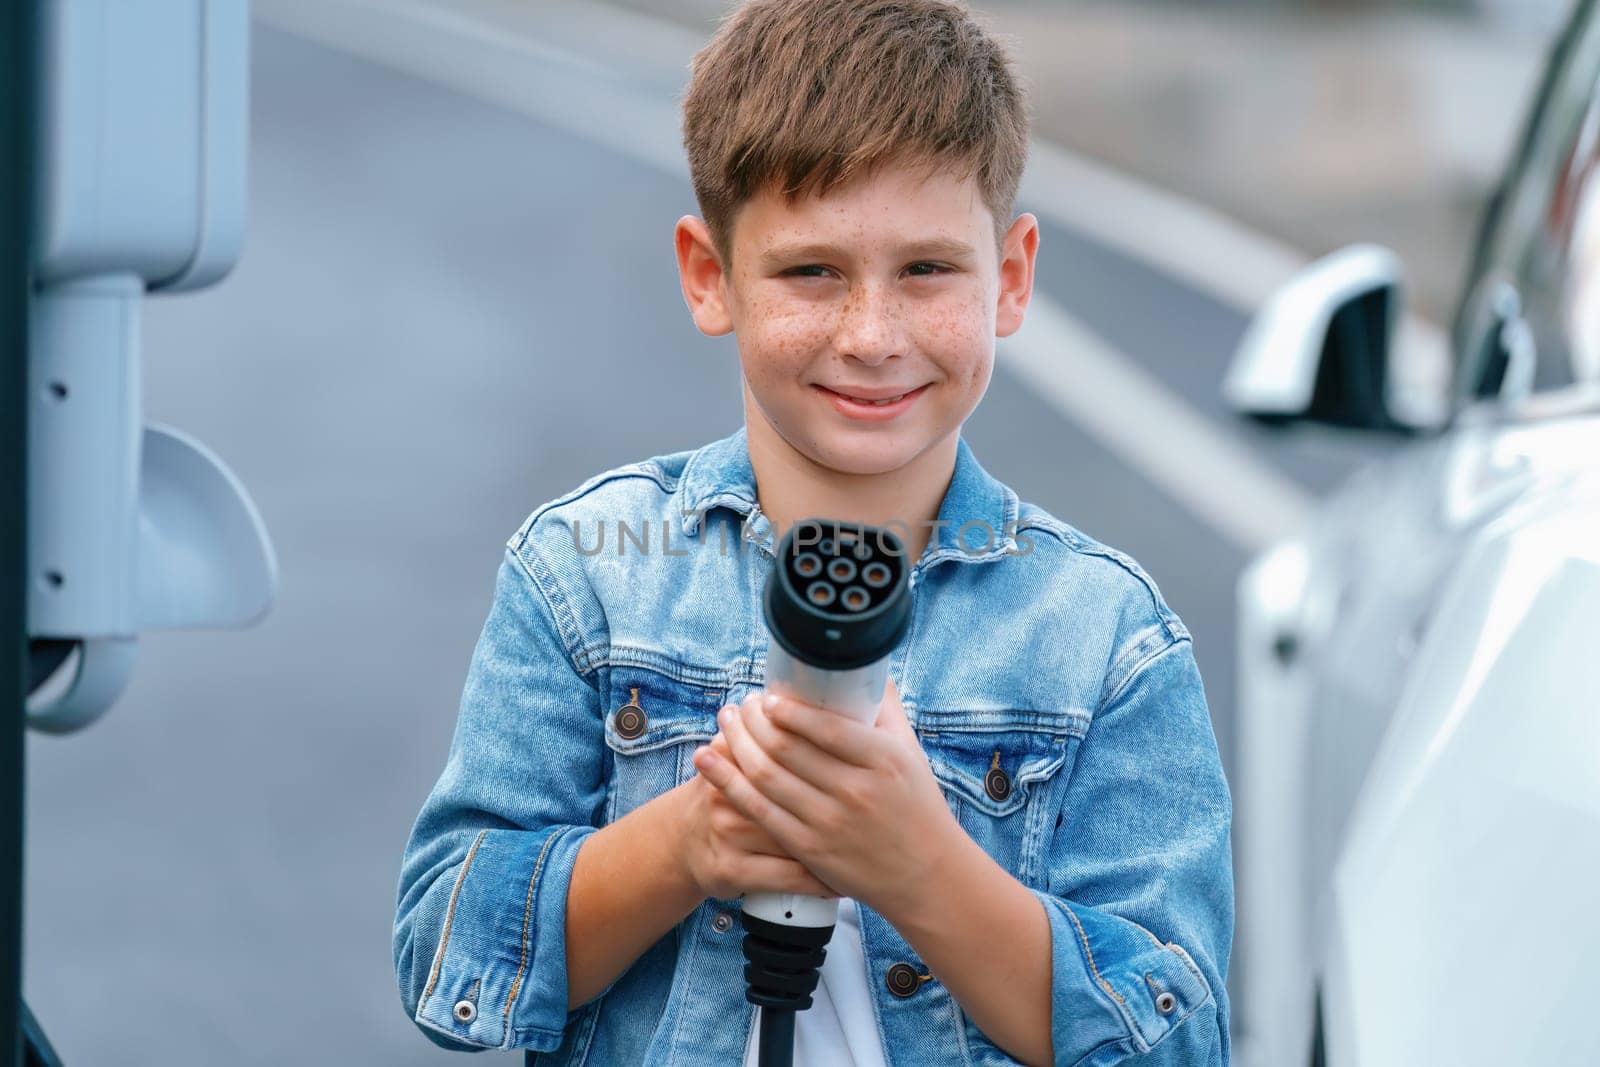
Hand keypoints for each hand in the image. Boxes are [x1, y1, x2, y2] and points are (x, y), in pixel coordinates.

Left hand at [690, 677, 958, 917]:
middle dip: (752, 719)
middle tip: (741, 704)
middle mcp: (856, 790)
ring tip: (725, 722)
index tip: (767, 697)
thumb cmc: (917, 805)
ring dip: (736, 743)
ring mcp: (830, 822)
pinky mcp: (810, 847)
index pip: (824, 726)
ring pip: (766, 775)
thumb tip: (862, 666)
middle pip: (786, 747)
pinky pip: (759, 810)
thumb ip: (885, 709)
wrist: (925, 875)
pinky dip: (729, 782)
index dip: (786, 709)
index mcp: (883, 759)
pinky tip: (707, 761)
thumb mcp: (910, 752)